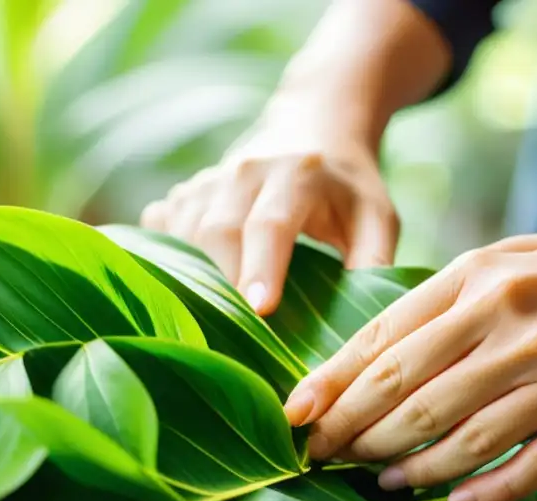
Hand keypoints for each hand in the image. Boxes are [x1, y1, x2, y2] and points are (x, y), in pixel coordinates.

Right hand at [140, 127, 398, 315]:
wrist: (312, 128)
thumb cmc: (347, 187)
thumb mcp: (377, 216)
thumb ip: (374, 261)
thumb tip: (364, 320)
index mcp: (297, 175)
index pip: (271, 224)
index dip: (262, 268)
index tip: (259, 310)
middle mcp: (245, 172)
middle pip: (217, 230)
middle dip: (221, 283)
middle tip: (233, 335)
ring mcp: (208, 181)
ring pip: (184, 233)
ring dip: (191, 280)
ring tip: (210, 324)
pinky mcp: (184, 193)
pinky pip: (160, 231)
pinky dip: (164, 262)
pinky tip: (183, 291)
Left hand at [284, 223, 536, 500]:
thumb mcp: (507, 261)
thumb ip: (440, 304)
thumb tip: (363, 362)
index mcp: (481, 279)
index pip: (385, 340)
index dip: (332, 386)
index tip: (296, 417)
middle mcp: (516, 323)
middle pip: (410, 393)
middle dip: (353, 433)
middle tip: (320, 458)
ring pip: (461, 437)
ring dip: (409, 469)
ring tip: (377, 481)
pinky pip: (530, 468)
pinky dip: (484, 492)